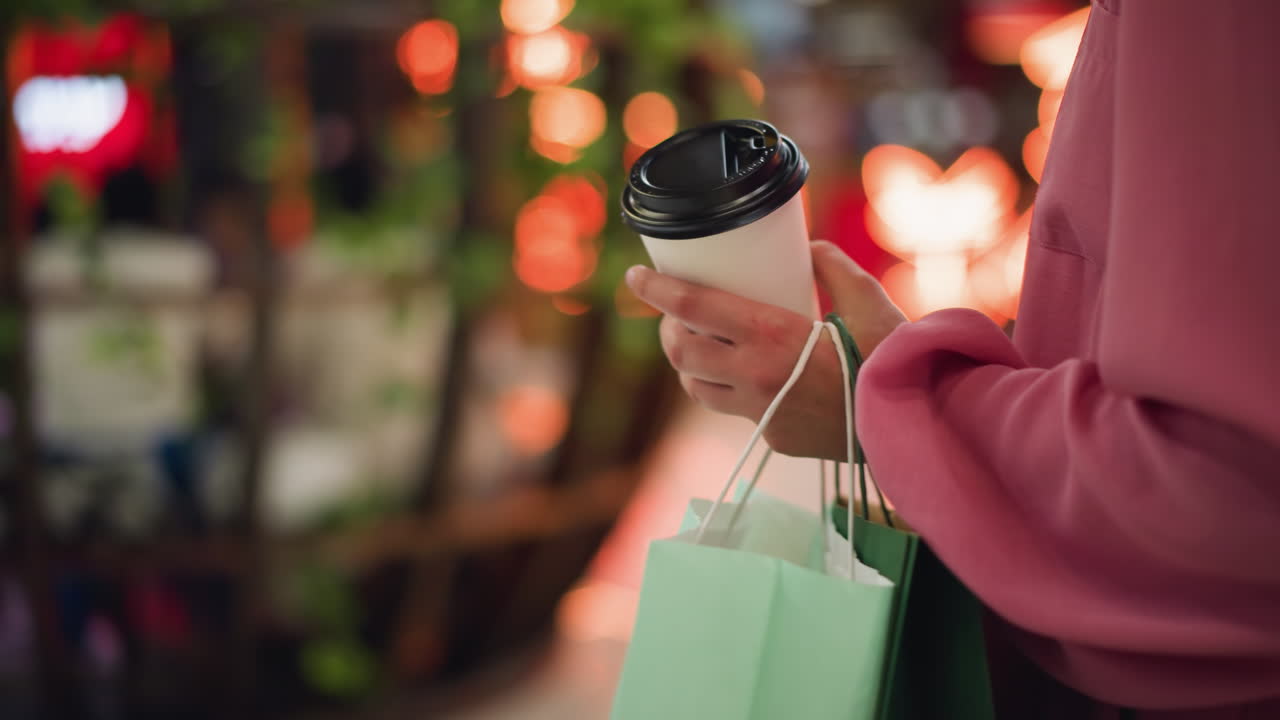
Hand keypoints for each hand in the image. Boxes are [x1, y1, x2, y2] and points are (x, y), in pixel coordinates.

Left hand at [624, 240, 906, 459]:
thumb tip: (808, 249)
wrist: (912, 426)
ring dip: (688, 363)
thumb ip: (833, 269)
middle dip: (668, 328)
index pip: (693, 307)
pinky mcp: (771, 436)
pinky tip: (737, 373)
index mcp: (772, 335)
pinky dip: (721, 387)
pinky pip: (729, 409)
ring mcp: (760, 412)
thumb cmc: (893, 358)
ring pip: (695, 386)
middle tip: (675, 311)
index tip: (635, 276)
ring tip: (700, 342)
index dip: (656, 289)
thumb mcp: (868, 300)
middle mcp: (756, 376)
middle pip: (680, 351)